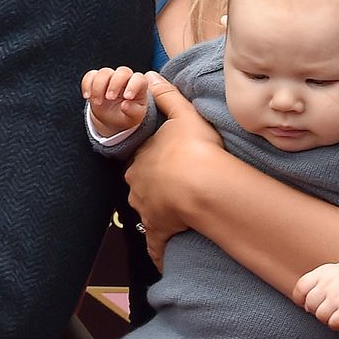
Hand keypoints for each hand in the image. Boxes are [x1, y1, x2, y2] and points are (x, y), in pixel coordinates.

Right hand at [82, 66, 152, 135]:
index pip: (139, 79)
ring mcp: (110, 77)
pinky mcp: (96, 79)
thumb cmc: (127, 115)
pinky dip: (87, 84)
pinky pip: (90, 75)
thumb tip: (125, 105)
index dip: (133, 86)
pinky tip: (87, 96)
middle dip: (114, 84)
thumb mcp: (134, 117)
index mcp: (139, 86)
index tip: (127, 97)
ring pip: (104, 72)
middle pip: (122, 71)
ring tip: (98, 102)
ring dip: (99, 86)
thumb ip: (133, 111)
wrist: (112, 118)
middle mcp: (125, 78)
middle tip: (110, 98)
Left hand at [122, 73, 217, 267]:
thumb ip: (167, 96)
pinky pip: (155, 246)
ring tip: (172, 218)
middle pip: (141, 187)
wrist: (201, 184)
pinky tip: (160, 263)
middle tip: (170, 190)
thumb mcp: (182, 114)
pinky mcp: (158, 231)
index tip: (164, 165)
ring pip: (146, 213)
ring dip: (157, 216)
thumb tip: (150, 75)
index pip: (141, 161)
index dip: (152, 162)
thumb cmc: (193, 148)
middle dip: (151, 189)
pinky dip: (158, 254)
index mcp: (141, 159)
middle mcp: (137, 185)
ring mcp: (146, 210)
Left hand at [292, 263, 338, 328]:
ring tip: (335, 310)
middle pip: (310, 304)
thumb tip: (300, 303)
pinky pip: (333, 323)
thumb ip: (311, 284)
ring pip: (321, 316)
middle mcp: (330, 282)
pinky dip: (336, 323)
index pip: (301, 288)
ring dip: (326, 317)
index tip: (308, 301)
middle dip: (316, 309)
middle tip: (327, 306)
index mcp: (322, 273)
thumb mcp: (326, 274)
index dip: (301, 299)